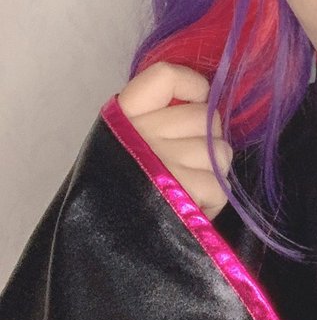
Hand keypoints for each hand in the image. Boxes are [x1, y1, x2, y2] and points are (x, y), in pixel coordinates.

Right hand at [117, 63, 232, 220]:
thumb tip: (205, 104)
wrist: (93, 244)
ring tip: (186, 191)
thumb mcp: (123, 145)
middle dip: (207, 141)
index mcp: (123, 116)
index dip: (191, 86)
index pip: (166, 76)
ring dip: (211, 174)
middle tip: (188, 165)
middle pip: (207, 117)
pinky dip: (211, 202)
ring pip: (220, 152)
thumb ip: (156, 119)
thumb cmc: (116, 191)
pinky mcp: (183, 191)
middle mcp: (141, 133)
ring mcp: (163, 161)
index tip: (196, 100)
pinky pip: (219, 185)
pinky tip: (190, 210)